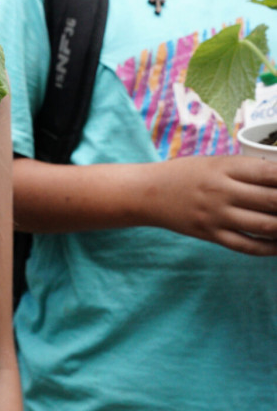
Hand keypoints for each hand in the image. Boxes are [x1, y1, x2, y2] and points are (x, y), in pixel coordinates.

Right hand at [147, 155, 276, 254]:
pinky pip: (247, 245)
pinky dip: (269, 248)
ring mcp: (217, 215)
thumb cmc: (185, 173)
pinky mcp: (211, 234)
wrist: (147, 193)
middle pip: (274, 201)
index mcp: (225, 167)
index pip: (272, 174)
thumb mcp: (216, 162)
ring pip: (266, 226)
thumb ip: (248, 170)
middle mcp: (223, 191)